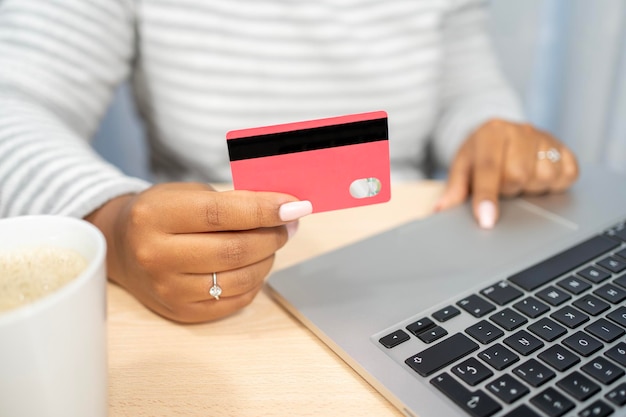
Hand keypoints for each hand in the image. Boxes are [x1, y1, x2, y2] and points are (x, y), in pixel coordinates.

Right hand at [85, 183, 311, 322]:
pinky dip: (255, 281)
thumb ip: (232, 202)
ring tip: (271, 243)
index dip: (264, 210)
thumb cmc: (162, 213)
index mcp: (156, 216)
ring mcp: (168, 289)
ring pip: (240, 278)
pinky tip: (254, 264)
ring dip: (268, 259)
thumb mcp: (188, 194)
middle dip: (273, 236)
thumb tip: (283, 211)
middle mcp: (157, 255)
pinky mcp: (182, 312)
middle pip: (234, 250)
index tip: (295, 206)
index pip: (221, 214)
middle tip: (287, 225)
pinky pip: (235, 300)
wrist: (123, 248)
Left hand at [435, 119, 578, 227]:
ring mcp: (546, 137)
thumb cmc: (481, 153)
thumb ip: (454, 188)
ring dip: (531, 187)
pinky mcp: (565, 148)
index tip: (486, 221)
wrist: (501, 133)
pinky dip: (554, 184)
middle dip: (508, 189)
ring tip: (520, 180)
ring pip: (544, 177)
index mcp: (491, 132)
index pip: (489, 168)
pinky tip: (538, 178)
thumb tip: (441, 210)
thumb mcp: (462, 166)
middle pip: (518, 175)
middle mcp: (521, 130)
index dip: (487, 197)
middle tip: (503, 185)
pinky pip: (567, 176)